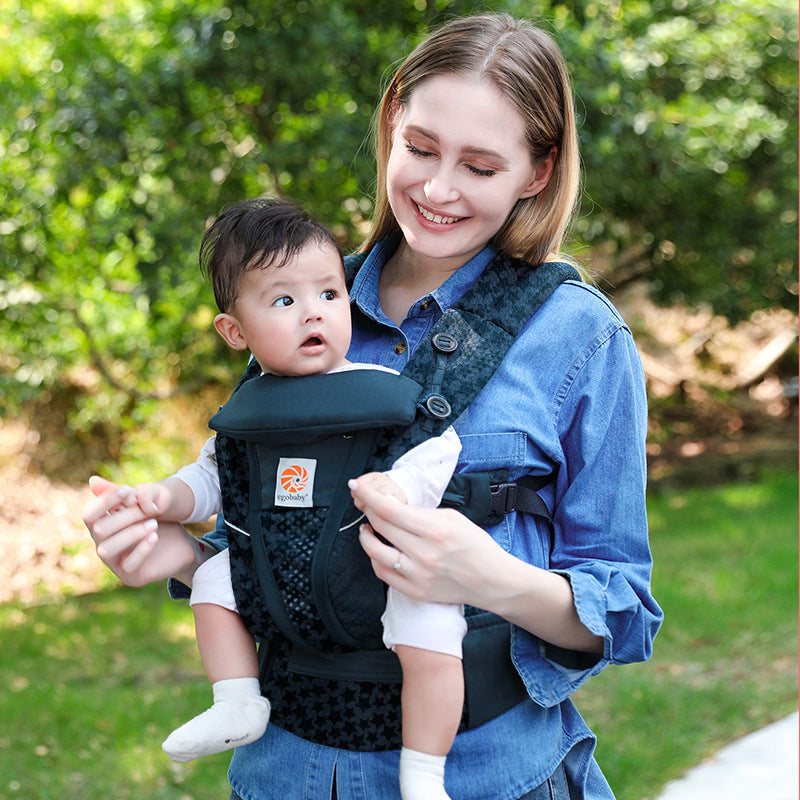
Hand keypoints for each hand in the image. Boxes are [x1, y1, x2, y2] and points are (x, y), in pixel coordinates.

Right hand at [82, 476, 206, 586]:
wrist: (181, 545)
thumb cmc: (158, 523)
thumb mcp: (142, 506)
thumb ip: (120, 496)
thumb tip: (92, 481)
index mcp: (102, 528)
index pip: (88, 515)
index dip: (104, 501)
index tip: (128, 490)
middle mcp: (103, 546)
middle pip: (98, 530)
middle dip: (124, 516)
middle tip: (148, 509)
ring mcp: (115, 563)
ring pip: (107, 550)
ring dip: (130, 534)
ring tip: (153, 523)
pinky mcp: (131, 576)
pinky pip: (128, 565)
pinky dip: (141, 549)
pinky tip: (154, 537)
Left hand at [348, 476, 505, 607]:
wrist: (493, 581)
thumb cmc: (475, 545)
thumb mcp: (453, 517)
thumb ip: (421, 512)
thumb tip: (392, 505)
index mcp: (435, 530)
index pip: (390, 510)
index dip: (368, 496)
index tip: (355, 486)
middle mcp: (424, 554)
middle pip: (380, 527)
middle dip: (367, 510)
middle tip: (366, 503)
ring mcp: (418, 575)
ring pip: (375, 552)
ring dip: (366, 536)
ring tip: (369, 527)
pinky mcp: (415, 591)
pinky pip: (383, 574)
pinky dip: (375, 559)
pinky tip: (379, 549)